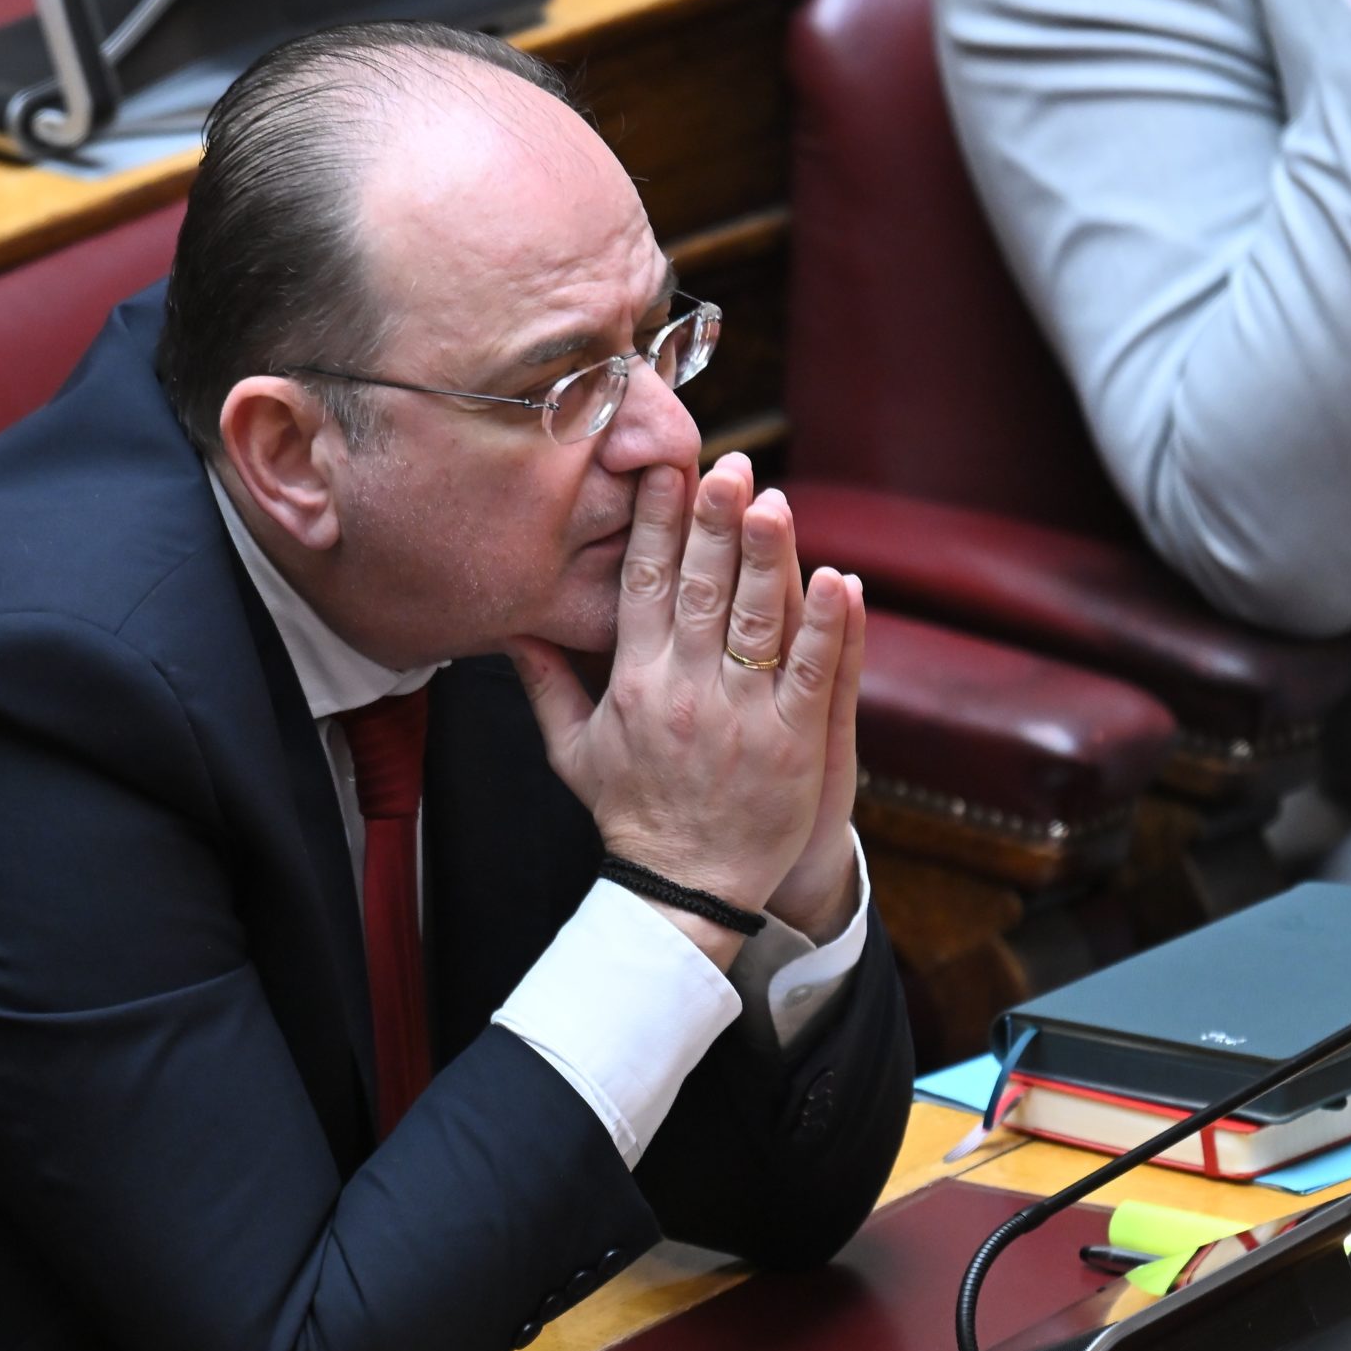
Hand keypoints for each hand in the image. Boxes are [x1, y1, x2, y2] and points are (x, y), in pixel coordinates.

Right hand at [507, 455, 857, 965]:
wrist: (683, 888)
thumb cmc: (630, 816)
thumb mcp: (571, 751)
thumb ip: (545, 685)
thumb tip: (511, 631)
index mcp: (634, 682)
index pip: (644, 586)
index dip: (657, 525)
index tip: (665, 472)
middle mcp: (685, 690)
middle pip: (700, 588)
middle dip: (713, 520)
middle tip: (726, 462)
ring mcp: (742, 714)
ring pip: (754, 618)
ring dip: (766, 555)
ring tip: (774, 498)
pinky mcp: (793, 742)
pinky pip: (813, 671)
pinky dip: (826, 625)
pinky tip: (839, 579)